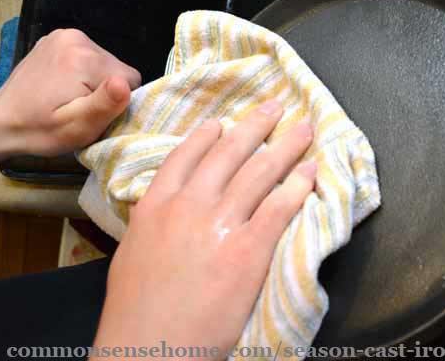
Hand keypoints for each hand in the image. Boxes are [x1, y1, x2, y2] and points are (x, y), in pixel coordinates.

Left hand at [0, 29, 140, 160]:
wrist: (0, 121)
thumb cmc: (40, 130)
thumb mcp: (77, 127)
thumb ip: (104, 105)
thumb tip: (126, 83)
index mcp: (83, 58)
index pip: (130, 80)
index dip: (117, 103)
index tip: (94, 115)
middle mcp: (76, 38)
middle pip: (117, 70)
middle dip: (105, 92)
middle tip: (80, 110)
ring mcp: (65, 35)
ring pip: (106, 64)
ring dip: (95, 84)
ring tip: (71, 100)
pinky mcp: (58, 39)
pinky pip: (90, 57)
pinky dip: (84, 74)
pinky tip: (64, 87)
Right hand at [92, 101, 315, 359]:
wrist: (149, 348)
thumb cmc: (136, 309)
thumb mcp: (134, 252)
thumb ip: (154, 221)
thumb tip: (168, 206)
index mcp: (156, 204)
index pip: (187, 154)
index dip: (209, 134)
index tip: (225, 121)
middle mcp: (189, 205)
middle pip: (230, 153)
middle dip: (257, 126)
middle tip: (275, 108)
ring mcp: (220, 225)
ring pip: (259, 172)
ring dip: (286, 147)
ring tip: (302, 130)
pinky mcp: (249, 250)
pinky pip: (279, 208)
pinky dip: (298, 186)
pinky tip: (310, 173)